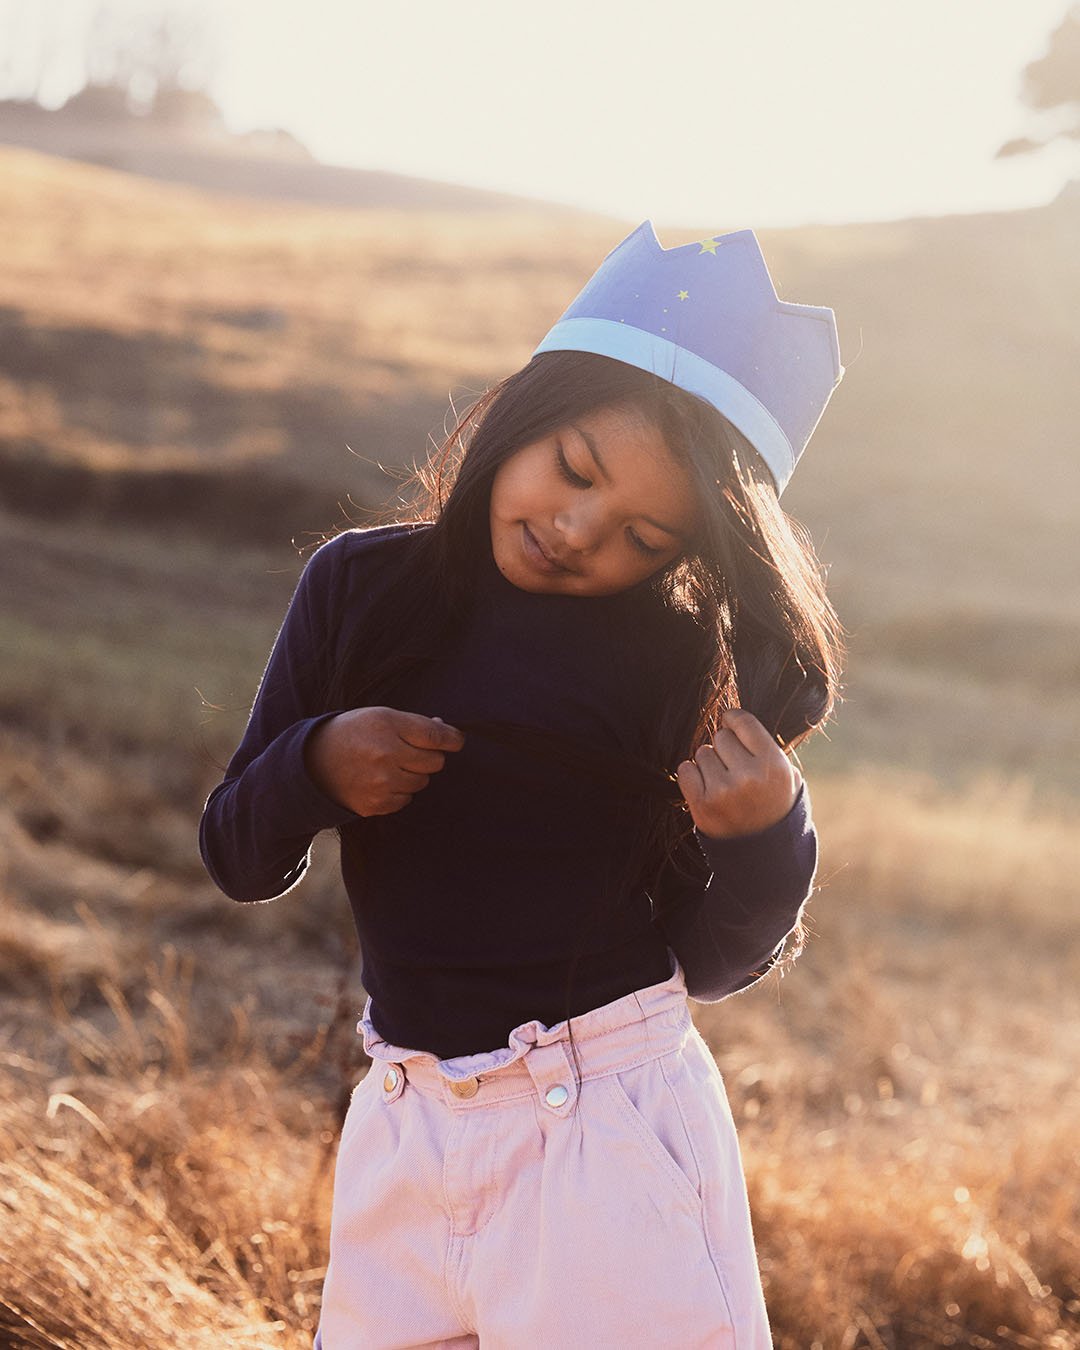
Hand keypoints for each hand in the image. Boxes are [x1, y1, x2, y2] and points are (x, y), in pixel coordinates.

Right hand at [304, 707, 464, 816]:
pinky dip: (400, 791)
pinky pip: (406, 799)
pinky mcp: (376, 804)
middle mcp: (385, 754)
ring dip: (414, 774)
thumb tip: (447, 731)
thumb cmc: (353, 733)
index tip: (457, 741)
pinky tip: (381, 780)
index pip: (435, 735)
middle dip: (428, 756)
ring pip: (422, 783)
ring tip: (391, 765)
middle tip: (410, 751)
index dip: (452, 739)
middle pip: (434, 762)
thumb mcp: (380, 716)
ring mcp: (380, 782)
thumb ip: (414, 724)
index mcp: (386, 725)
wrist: (313, 763)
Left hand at [676, 708, 801, 840]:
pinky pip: (685, 770)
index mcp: (774, 766)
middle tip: (734, 767)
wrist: (763, 852)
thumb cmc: (773, 806)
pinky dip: (692, 776)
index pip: (743, 722)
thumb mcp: (787, 777)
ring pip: (702, 753)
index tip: (731, 723)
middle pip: (721, 737)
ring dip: (710, 764)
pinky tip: (707, 788)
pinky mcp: (702, 804)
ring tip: (724, 783)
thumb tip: (733, 718)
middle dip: (725, 748)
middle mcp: (749, 777)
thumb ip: (765, 747)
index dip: (734, 720)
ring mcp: (724, 791)